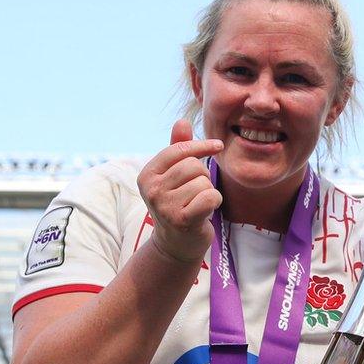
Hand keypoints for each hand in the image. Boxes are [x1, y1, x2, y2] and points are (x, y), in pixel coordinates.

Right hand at [137, 119, 223, 264]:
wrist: (176, 244)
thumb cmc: (178, 203)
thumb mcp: (174, 175)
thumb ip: (177, 148)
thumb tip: (181, 120)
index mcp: (147, 175)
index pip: (178, 149)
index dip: (201, 145)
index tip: (217, 146)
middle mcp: (152, 190)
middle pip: (193, 166)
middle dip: (202, 176)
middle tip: (196, 191)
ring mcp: (164, 206)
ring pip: (203, 182)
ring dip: (208, 192)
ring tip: (197, 204)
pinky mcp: (181, 220)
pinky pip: (210, 197)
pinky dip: (214, 202)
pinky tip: (205, 211)